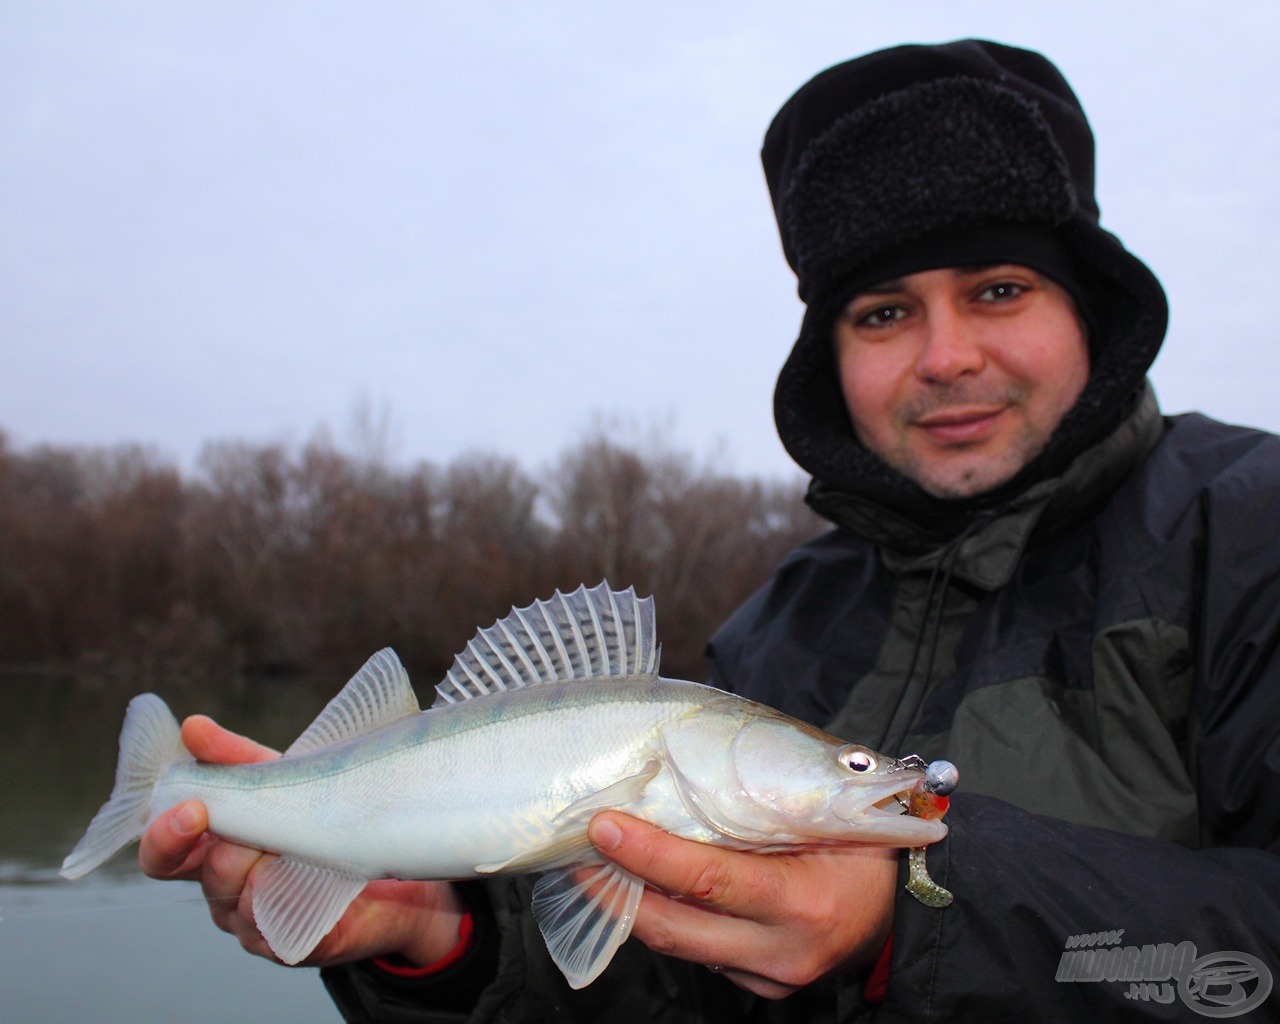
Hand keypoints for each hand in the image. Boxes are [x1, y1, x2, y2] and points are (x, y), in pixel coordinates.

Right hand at [138, 715, 466, 967]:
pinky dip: (295, 896)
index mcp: (212, 852)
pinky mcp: (296, 942)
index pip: (165, 854)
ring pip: (244, 898)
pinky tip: (314, 876)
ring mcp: (256, 924)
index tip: (190, 807)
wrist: (398, 867)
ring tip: (296, 839)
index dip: (164, 835)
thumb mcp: (283, 779)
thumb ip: (236, 758)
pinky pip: (284, 925)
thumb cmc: (326, 818)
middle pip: (206, 874)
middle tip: (251, 823)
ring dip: (267, 863)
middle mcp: (225, 892)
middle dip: (227, 845)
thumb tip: (193, 727)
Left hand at [588, 812, 896, 999]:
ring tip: (598, 865)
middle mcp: (782, 951)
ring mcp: (770, 978)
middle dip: (616, 889)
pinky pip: (701, 953)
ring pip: (680, 945)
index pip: (707, 880)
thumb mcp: (825, 816)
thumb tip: (680, 768)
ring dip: (634, 906)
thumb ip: (763, 804)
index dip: (648, 853)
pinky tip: (649, 889)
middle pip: (675, 927)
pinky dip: (670, 919)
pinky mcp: (763, 989)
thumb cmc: (864, 844)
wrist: (907, 910)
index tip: (604, 825)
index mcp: (802, 903)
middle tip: (577, 849)